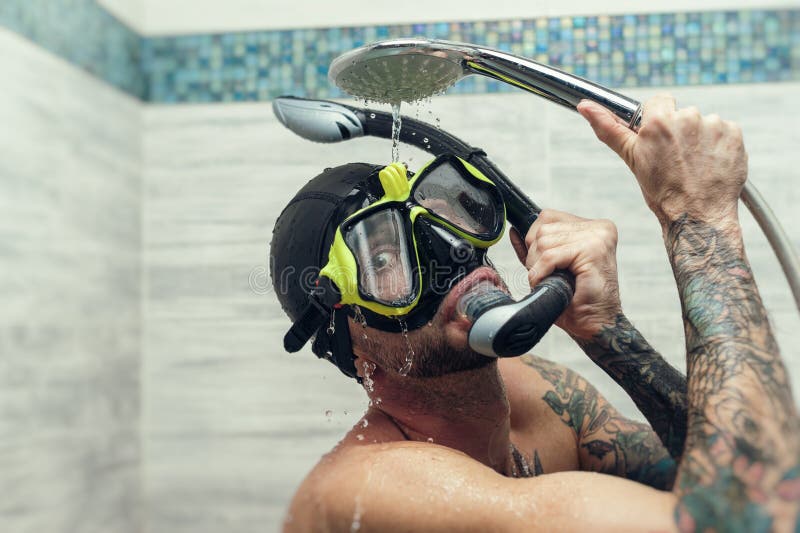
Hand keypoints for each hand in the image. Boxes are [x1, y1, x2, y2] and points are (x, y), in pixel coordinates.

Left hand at [510, 209, 621, 339]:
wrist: (595, 324)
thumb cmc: (576, 300)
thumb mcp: (551, 268)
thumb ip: (535, 248)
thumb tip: (515, 231)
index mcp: (592, 227)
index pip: (547, 216)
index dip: (535, 240)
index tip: (545, 263)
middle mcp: (598, 228)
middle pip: (543, 228)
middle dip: (535, 256)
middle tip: (549, 275)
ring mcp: (597, 237)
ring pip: (544, 242)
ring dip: (538, 266)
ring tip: (552, 280)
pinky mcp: (593, 250)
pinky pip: (550, 256)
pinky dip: (542, 272)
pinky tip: (550, 283)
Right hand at [577, 95, 747, 226]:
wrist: (698, 216)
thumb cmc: (663, 193)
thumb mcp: (631, 159)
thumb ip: (609, 128)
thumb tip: (585, 106)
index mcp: (659, 122)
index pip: (659, 102)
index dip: (658, 120)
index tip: (660, 140)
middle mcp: (688, 117)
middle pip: (682, 113)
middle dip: (680, 132)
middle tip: (676, 159)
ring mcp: (713, 125)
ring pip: (704, 123)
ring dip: (700, 139)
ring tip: (694, 165)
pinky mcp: (734, 134)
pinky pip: (724, 131)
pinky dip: (719, 146)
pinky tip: (711, 164)